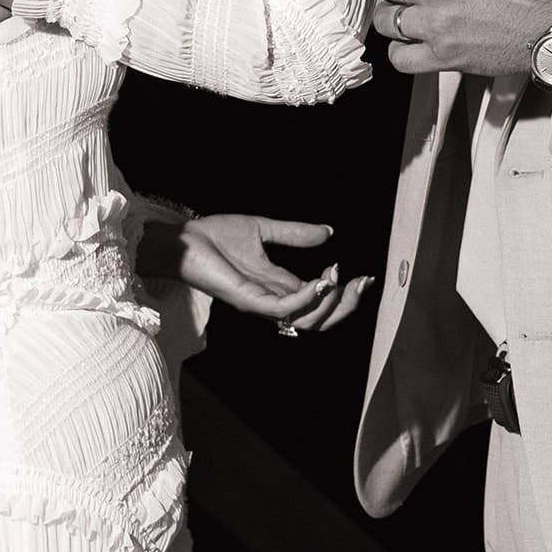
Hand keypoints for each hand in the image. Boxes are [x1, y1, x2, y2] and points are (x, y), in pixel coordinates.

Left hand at [141, 214, 374, 331]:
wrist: (185, 238)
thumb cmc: (215, 235)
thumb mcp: (264, 229)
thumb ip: (295, 233)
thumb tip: (329, 232)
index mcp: (278, 286)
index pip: (320, 301)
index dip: (345, 292)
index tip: (365, 276)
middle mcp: (273, 300)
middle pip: (319, 320)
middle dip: (346, 307)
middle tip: (361, 284)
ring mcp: (261, 304)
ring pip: (306, 322)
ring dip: (328, 302)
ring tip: (337, 277)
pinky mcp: (248, 301)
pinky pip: (284, 309)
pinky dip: (306, 298)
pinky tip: (319, 280)